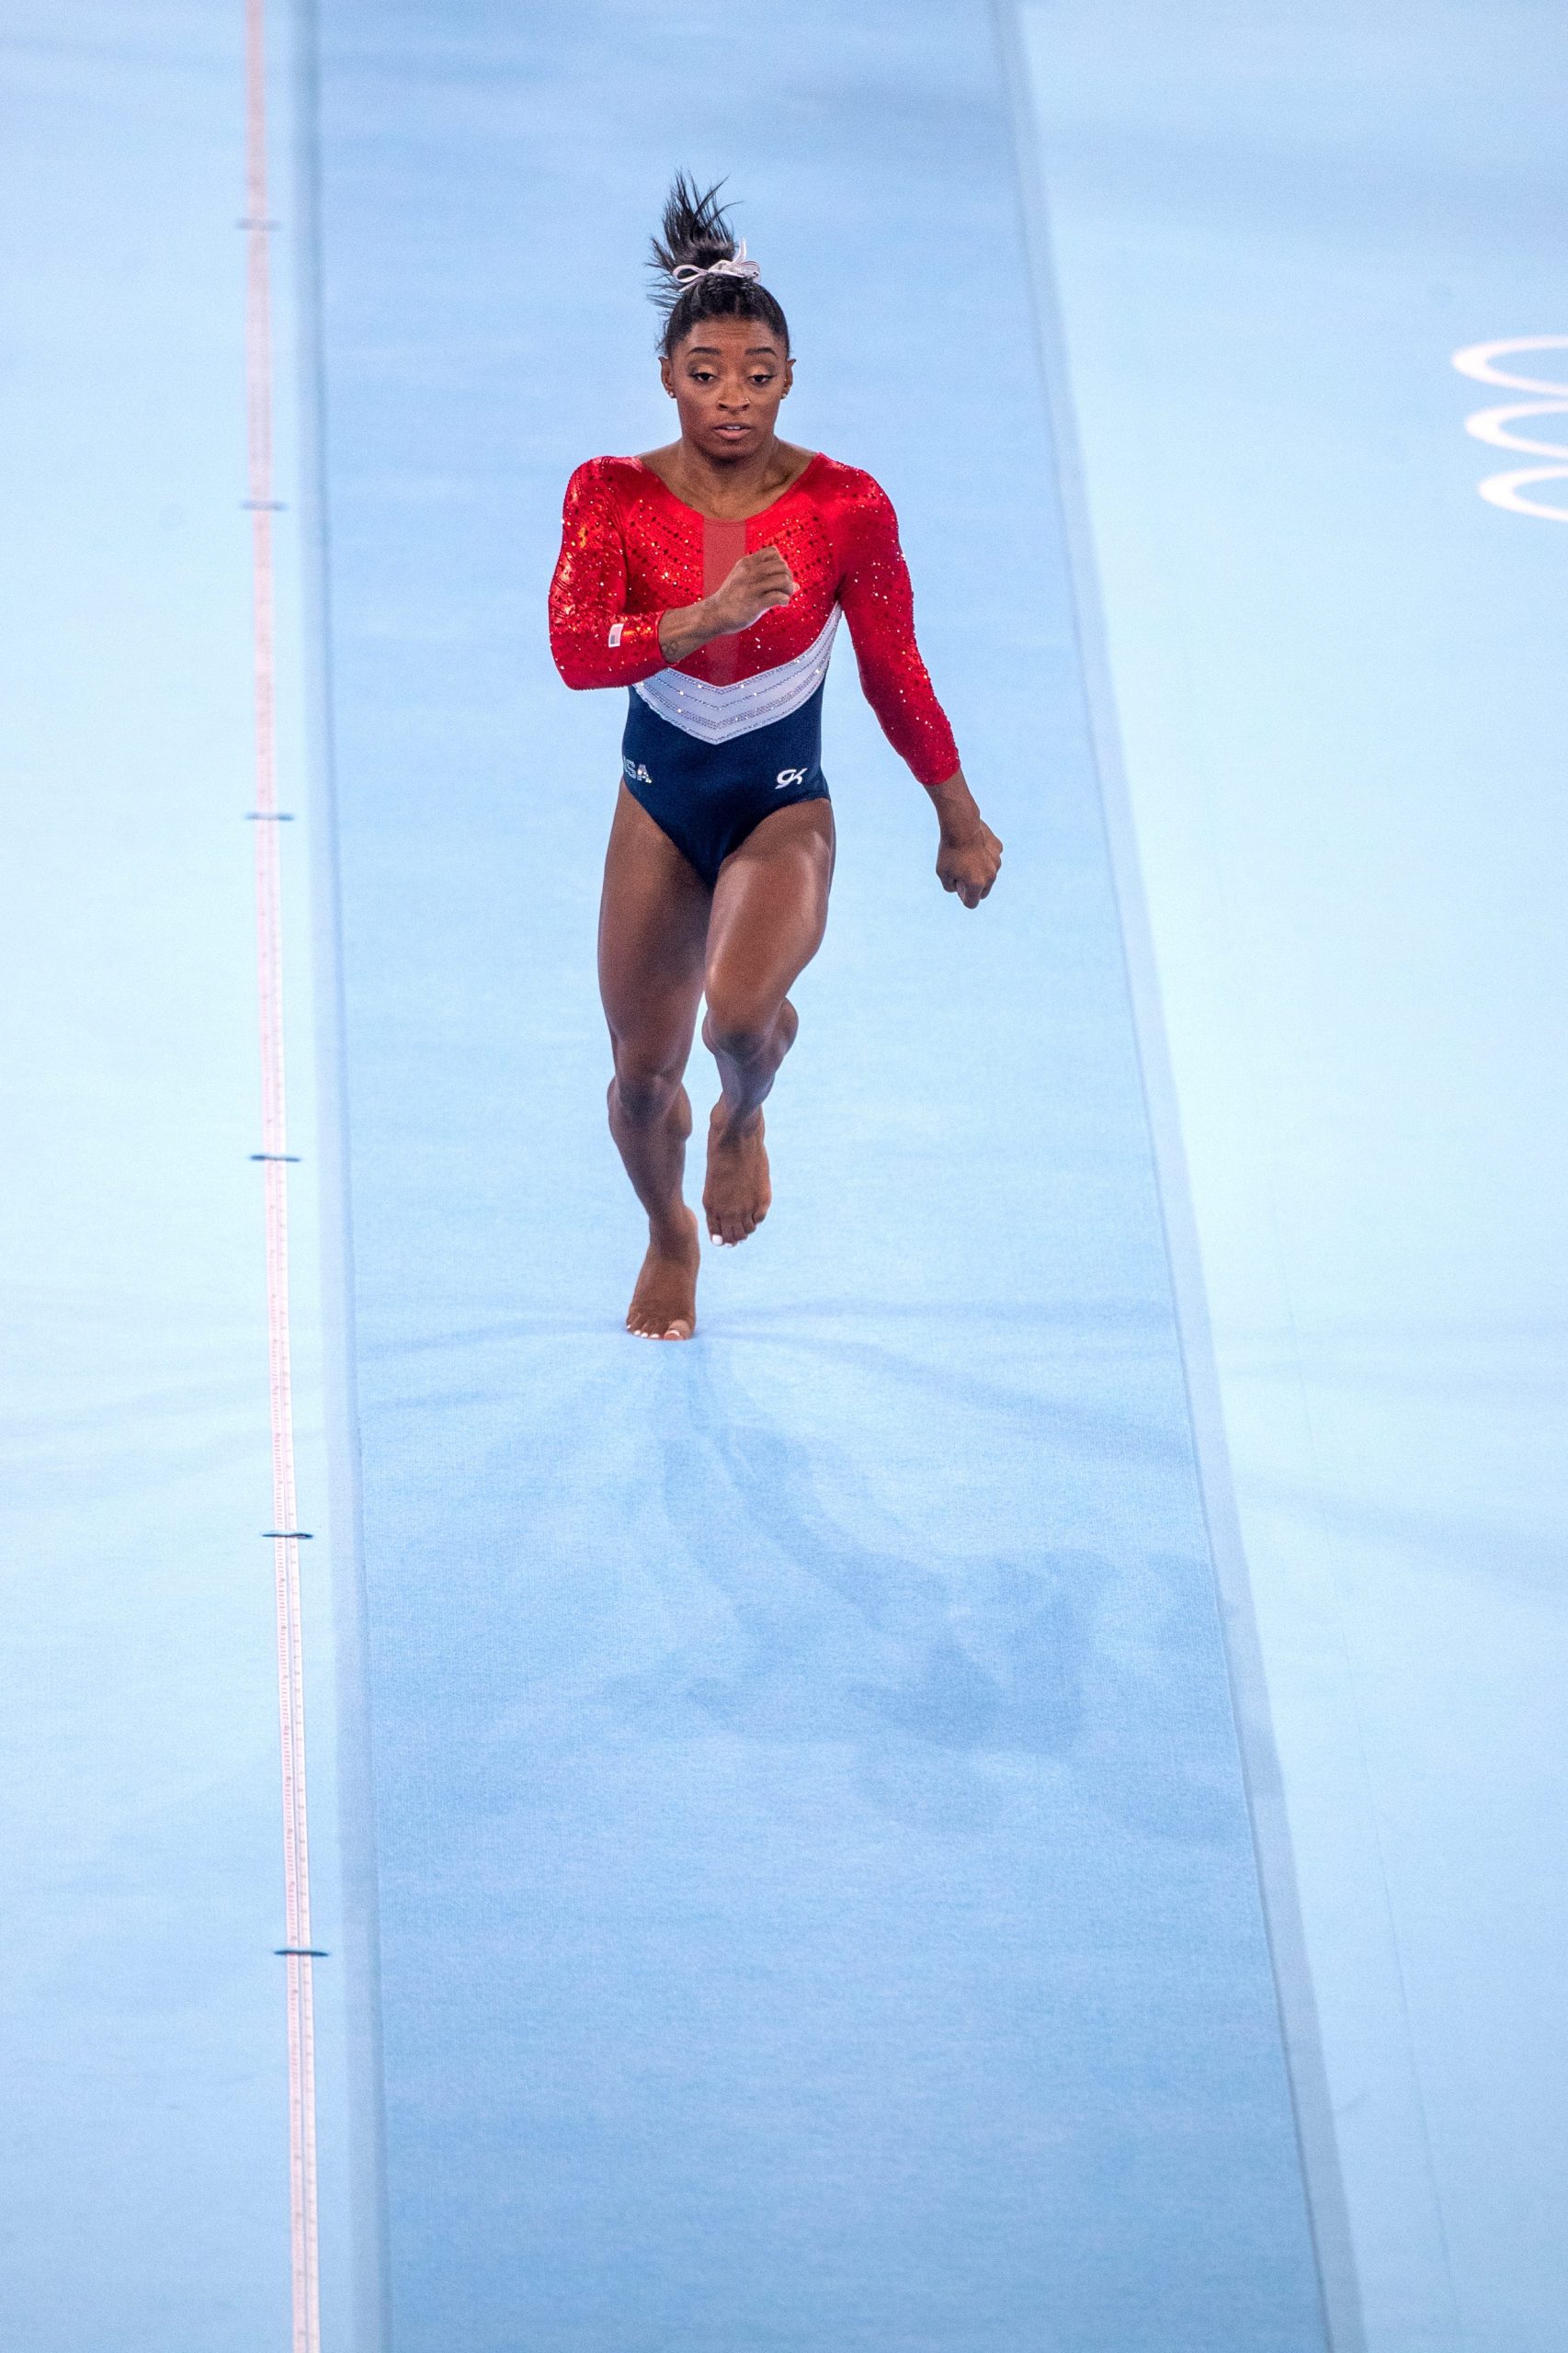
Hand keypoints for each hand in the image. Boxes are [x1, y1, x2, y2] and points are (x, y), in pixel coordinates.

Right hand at [707, 548, 796, 634]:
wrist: (714, 614)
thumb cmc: (732, 598)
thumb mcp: (744, 579)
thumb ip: (767, 579)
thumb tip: (796, 585)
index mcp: (747, 564)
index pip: (773, 552)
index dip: (781, 564)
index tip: (778, 576)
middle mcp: (749, 573)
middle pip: (782, 565)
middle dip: (789, 577)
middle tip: (785, 589)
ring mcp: (751, 588)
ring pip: (783, 579)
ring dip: (789, 589)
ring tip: (785, 597)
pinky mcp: (754, 604)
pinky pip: (778, 597)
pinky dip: (785, 600)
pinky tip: (781, 605)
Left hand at [929, 773, 1001, 907]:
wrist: (961, 824)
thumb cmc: (949, 851)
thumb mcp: (942, 873)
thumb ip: (949, 887)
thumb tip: (957, 888)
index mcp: (977, 884)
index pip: (971, 904)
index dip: (962, 896)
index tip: (957, 884)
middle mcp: (990, 876)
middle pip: (983, 892)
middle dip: (973, 887)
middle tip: (961, 873)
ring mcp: (997, 862)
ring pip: (989, 874)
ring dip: (979, 871)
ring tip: (966, 857)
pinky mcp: (998, 849)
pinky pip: (991, 857)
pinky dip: (984, 855)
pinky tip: (973, 846)